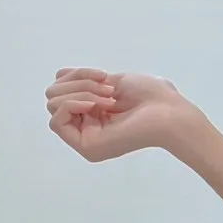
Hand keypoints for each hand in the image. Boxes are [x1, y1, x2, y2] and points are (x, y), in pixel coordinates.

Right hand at [45, 69, 199, 161]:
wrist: (169, 113)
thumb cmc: (151, 96)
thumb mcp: (111, 78)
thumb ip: (82, 79)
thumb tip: (59, 75)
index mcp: (93, 111)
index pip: (61, 88)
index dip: (76, 75)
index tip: (104, 75)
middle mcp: (86, 125)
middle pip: (53, 95)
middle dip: (78, 83)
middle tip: (108, 89)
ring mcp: (86, 137)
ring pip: (53, 105)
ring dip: (79, 92)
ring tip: (108, 98)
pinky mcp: (86, 147)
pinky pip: (56, 121)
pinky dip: (72, 104)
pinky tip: (95, 105)